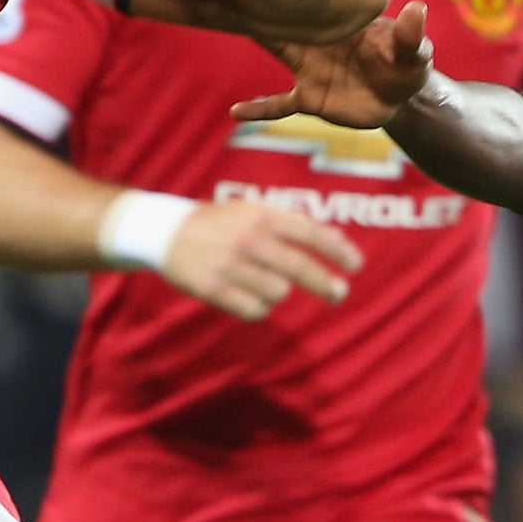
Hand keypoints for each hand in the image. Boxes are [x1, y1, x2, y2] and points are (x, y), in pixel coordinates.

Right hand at [161, 200, 363, 320]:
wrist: (166, 232)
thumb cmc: (221, 222)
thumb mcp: (254, 211)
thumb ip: (295, 224)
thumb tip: (339, 240)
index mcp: (261, 215)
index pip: (309, 233)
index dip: (337, 251)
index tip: (356, 266)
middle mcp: (247, 239)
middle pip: (299, 268)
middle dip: (326, 284)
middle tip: (340, 293)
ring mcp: (230, 265)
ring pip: (278, 293)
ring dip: (279, 292)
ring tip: (265, 283)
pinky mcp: (213, 289)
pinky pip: (254, 311)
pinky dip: (259, 308)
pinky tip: (249, 297)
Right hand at [232, 1, 432, 129]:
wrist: (400, 98)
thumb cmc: (406, 65)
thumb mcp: (414, 53)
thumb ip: (411, 35)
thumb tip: (418, 9)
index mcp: (340, 19)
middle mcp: (318, 38)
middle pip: (284, 16)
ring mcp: (309, 66)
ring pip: (275, 49)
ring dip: (252, 35)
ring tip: (210, 19)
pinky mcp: (309, 97)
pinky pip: (279, 104)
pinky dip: (258, 109)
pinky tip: (235, 113)